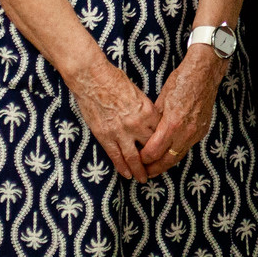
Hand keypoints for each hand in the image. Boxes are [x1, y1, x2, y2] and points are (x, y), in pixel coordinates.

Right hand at [66, 57, 161, 180]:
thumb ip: (145, 109)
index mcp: (147, 111)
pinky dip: (121, 167)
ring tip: (142, 179)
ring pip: (133, 157)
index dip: (163, 144)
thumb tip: (150, 120)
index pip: (161, 133)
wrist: (92, 78)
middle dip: (154, 161)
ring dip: (139, 170)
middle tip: (157, 170)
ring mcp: (120, 131)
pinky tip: (126, 174)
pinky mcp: (105, 136)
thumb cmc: (115, 80)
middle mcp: (137, 124)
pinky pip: (115, 156)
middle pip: (150, 148)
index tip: (165, 151)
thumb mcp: (138, 93)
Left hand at [140, 44, 226, 171]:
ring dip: (165, 163)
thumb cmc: (181, 81)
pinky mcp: (202, 130)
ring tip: (154, 167)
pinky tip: (169, 153)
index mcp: (171, 124)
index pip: (153, 152)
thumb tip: (145, 132)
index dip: (142, 158)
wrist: (204, 73)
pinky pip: (187, 147)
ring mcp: (195, 133)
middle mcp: (185, 132)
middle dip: (153, 169)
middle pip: (166, 161)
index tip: (136, 158)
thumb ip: (153, 119)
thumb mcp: (161, 99)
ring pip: (178, 157)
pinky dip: (176, 153)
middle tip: (144, 173)